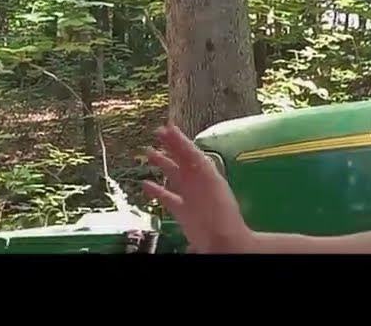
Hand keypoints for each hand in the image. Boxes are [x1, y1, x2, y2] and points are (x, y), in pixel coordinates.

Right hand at [142, 122, 254, 252]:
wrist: (224, 241)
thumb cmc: (222, 215)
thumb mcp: (212, 187)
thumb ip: (200, 170)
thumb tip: (190, 155)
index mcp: (207, 174)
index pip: (191, 152)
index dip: (179, 140)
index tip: (167, 128)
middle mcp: (198, 182)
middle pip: (182, 159)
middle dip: (170, 146)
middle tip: (157, 132)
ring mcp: (190, 196)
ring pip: (174, 175)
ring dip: (163, 163)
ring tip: (149, 152)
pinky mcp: (183, 212)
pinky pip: (168, 198)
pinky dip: (157, 191)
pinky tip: (146, 184)